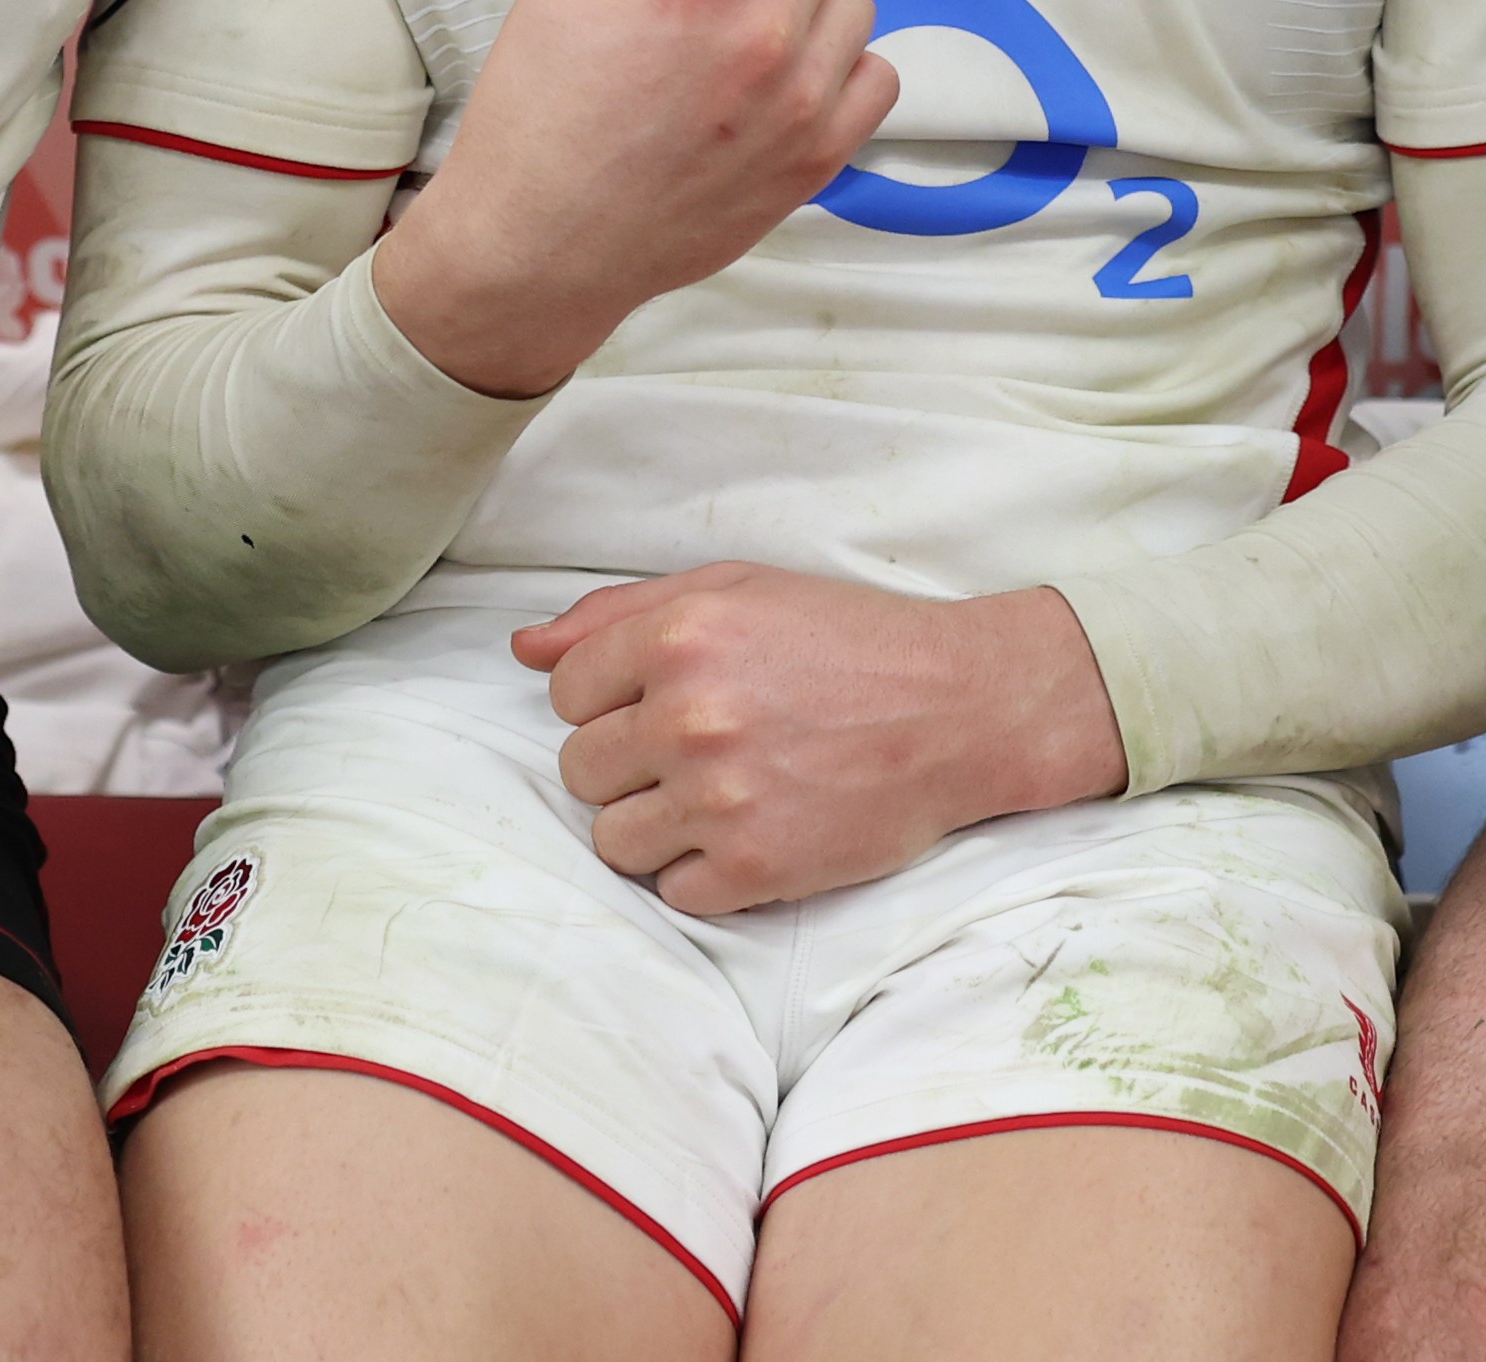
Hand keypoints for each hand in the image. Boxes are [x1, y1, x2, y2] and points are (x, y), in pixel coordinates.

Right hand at [370, 0, 915, 394]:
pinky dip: (835, 72)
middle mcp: (762, 29)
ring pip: (853, 1)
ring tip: (730, 60)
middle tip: (704, 1)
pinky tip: (771, 98)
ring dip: (806, 11)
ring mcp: (801, 100)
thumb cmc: (538, 105)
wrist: (538, 247)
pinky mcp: (822, 158)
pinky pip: (875, 74)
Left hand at [514, 565, 1126, 913]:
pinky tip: (751, 835)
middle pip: (580, 771)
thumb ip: (620, 614)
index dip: (609, 702)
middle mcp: (689, 715)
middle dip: (629, 765)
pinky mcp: (754, 868)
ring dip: (657, 826)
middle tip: (701, 753)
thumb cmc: (851, 642)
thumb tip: (522, 651)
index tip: (664, 704)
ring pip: (613, 840)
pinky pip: (672, 894)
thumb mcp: (739, 591)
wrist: (964, 710)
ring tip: (721, 799)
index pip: (566, 693)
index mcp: (680, 635)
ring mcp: (719, 797)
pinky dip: (704, 875)